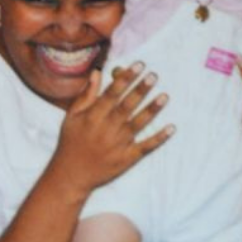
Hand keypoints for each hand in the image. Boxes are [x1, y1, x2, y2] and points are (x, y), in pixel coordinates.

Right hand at [56, 64, 174, 196]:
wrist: (71, 175)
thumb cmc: (70, 142)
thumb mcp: (72, 117)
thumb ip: (86, 95)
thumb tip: (98, 73)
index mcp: (93, 117)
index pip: (111, 94)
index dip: (125, 79)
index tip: (139, 65)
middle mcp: (106, 129)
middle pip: (126, 106)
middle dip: (140, 90)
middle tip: (154, 76)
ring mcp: (117, 145)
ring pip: (138, 124)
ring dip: (152, 110)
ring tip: (165, 96)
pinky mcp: (126, 159)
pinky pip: (145, 147)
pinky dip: (158, 139)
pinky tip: (171, 128)